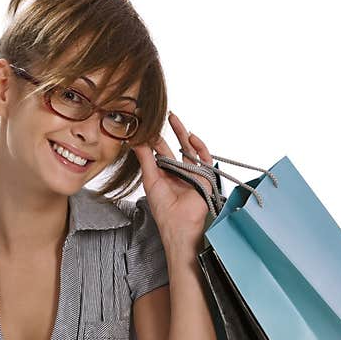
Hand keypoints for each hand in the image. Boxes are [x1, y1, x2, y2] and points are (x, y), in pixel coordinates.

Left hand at [130, 111, 214, 248]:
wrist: (179, 223)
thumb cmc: (163, 208)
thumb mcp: (151, 179)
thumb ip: (145, 159)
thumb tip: (136, 141)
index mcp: (163, 175)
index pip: (158, 153)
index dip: (153, 140)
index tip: (146, 125)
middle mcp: (177, 172)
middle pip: (174, 147)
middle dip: (168, 132)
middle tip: (161, 116)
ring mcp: (192, 173)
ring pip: (188, 148)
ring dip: (182, 133)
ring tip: (173, 118)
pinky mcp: (204, 176)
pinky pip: (204, 158)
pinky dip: (199, 146)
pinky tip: (190, 136)